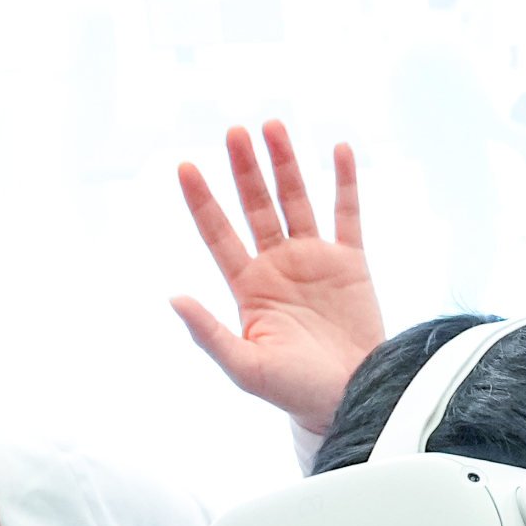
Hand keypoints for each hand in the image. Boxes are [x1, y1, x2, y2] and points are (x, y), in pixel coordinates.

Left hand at [172, 122, 382, 434]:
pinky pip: (347, 213)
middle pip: (256, 205)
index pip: (218, 233)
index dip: (202, 200)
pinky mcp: (350, 263)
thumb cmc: (296, 392)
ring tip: (272, 126)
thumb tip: (173, 299)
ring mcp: (314, 260)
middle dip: (244, 169)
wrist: (352, 399)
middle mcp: (277, 265)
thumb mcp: (246, 368)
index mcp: (249, 287)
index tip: (185, 167)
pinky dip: (344, 181)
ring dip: (284, 163)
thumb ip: (209, 334)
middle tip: (234, 132)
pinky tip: (339, 150)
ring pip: (295, 199)